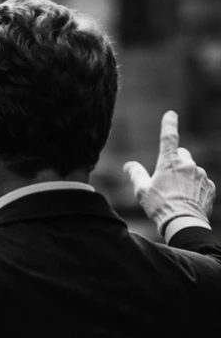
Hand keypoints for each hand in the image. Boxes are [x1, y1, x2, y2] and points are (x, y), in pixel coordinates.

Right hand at [124, 111, 214, 235]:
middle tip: (164, 180)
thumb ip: (135, 174)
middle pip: (181, 155)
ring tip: (175, 197)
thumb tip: (129, 164)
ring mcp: (201, 175)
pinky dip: (194, 189)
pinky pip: (200, 183)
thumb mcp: (142, 190)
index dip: (169, 124)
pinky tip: (186, 201)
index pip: (169, 137)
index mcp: (170, 162)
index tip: (171, 114)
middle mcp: (189, 165)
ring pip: (191, 170)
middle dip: (175, 162)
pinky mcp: (210, 187)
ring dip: (184, 178)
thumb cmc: (160, 206)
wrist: (183, 223)